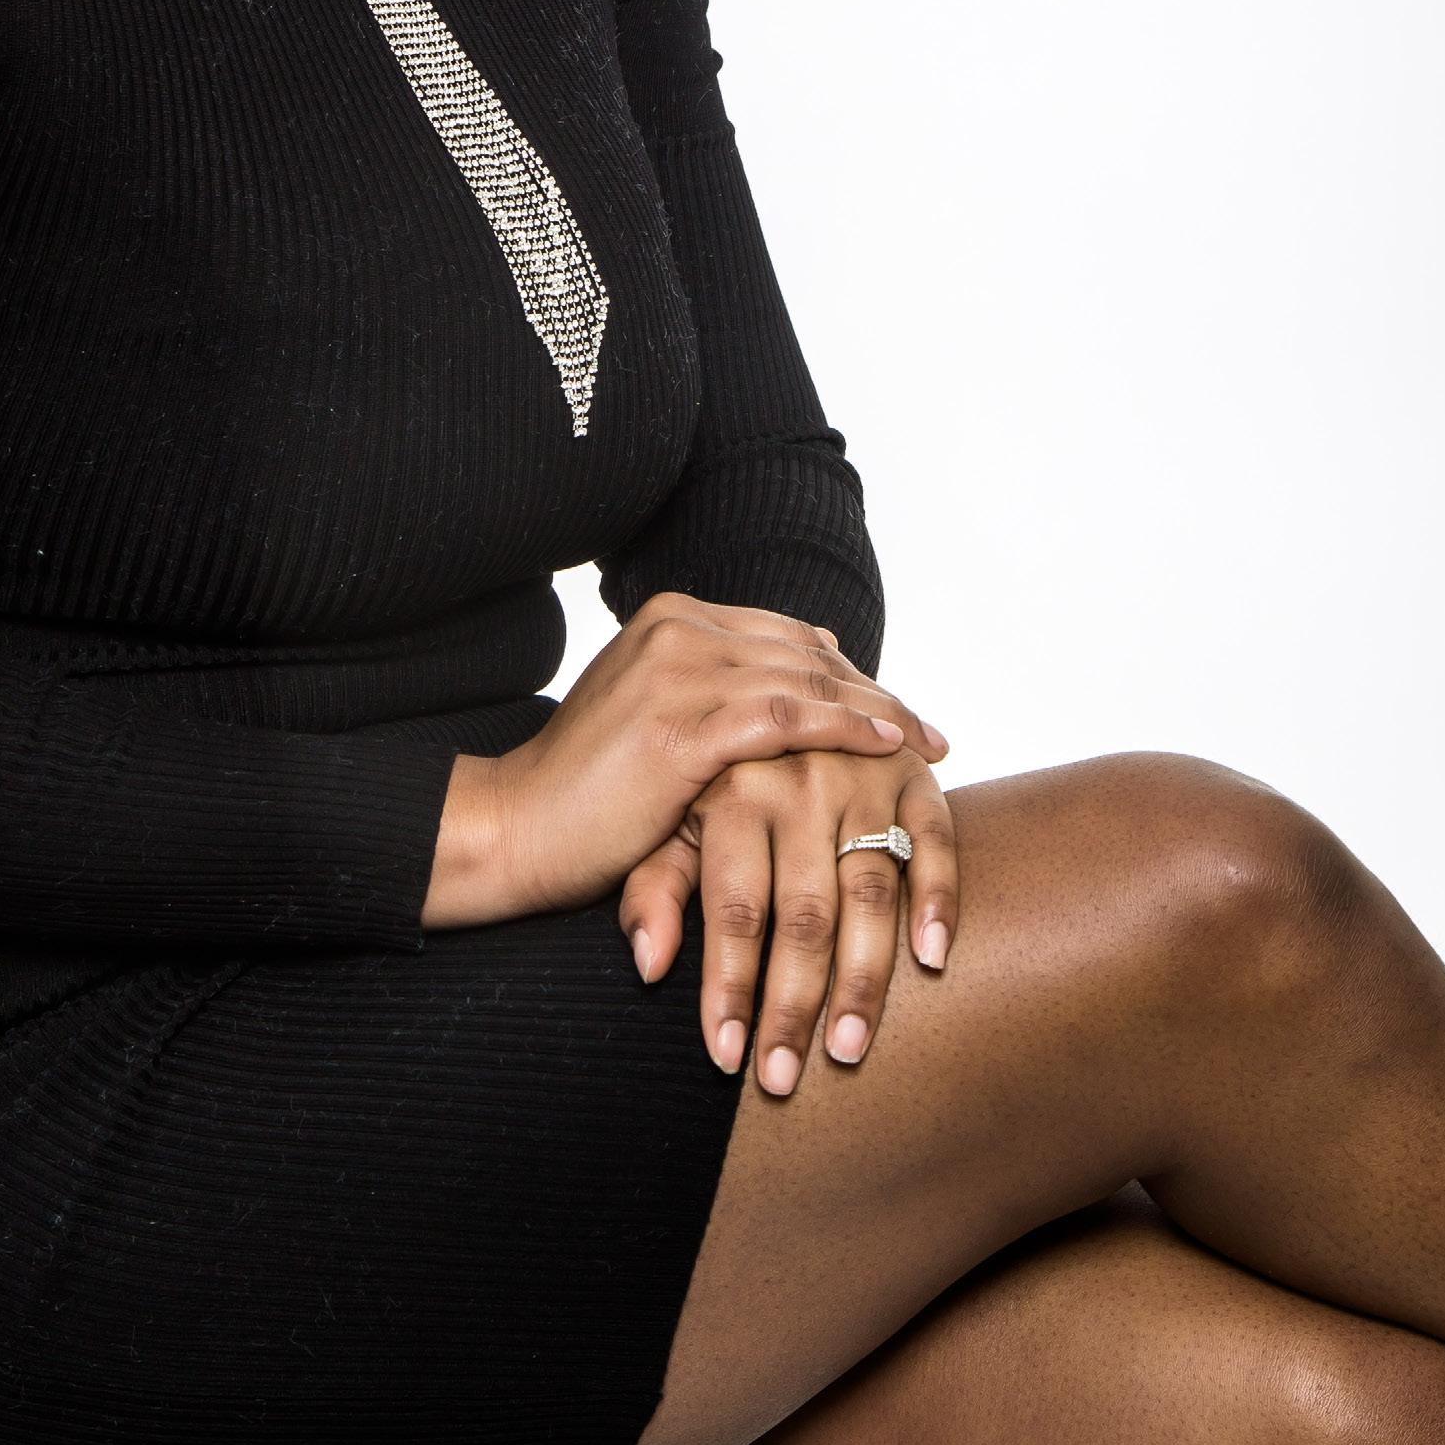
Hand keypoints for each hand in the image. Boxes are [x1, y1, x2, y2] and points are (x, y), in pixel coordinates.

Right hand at [444, 592, 947, 931]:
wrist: (515, 827)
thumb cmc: (584, 794)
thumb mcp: (651, 721)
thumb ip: (711, 695)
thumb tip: (791, 692)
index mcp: (667, 617)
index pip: (784, 635)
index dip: (847, 672)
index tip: (893, 710)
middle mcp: (676, 627)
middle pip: (805, 652)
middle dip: (873, 693)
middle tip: (929, 733)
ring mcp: (679, 669)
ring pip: (808, 679)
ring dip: (877, 712)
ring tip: (926, 745)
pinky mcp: (685, 725)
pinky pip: (790, 718)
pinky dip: (847, 730)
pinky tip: (889, 749)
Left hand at [619, 636, 957, 1093]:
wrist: (770, 694)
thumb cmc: (707, 783)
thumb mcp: (668, 826)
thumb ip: (656, 889)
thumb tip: (649, 965)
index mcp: (731, 790)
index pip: (735, 909)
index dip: (730, 988)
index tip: (727, 1059)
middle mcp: (799, 781)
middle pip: (803, 913)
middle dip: (792, 1006)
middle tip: (783, 1079)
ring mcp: (863, 776)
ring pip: (870, 891)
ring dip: (864, 979)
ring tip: (848, 1051)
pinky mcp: (914, 776)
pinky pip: (937, 842)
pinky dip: (940, 899)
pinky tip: (933, 961)